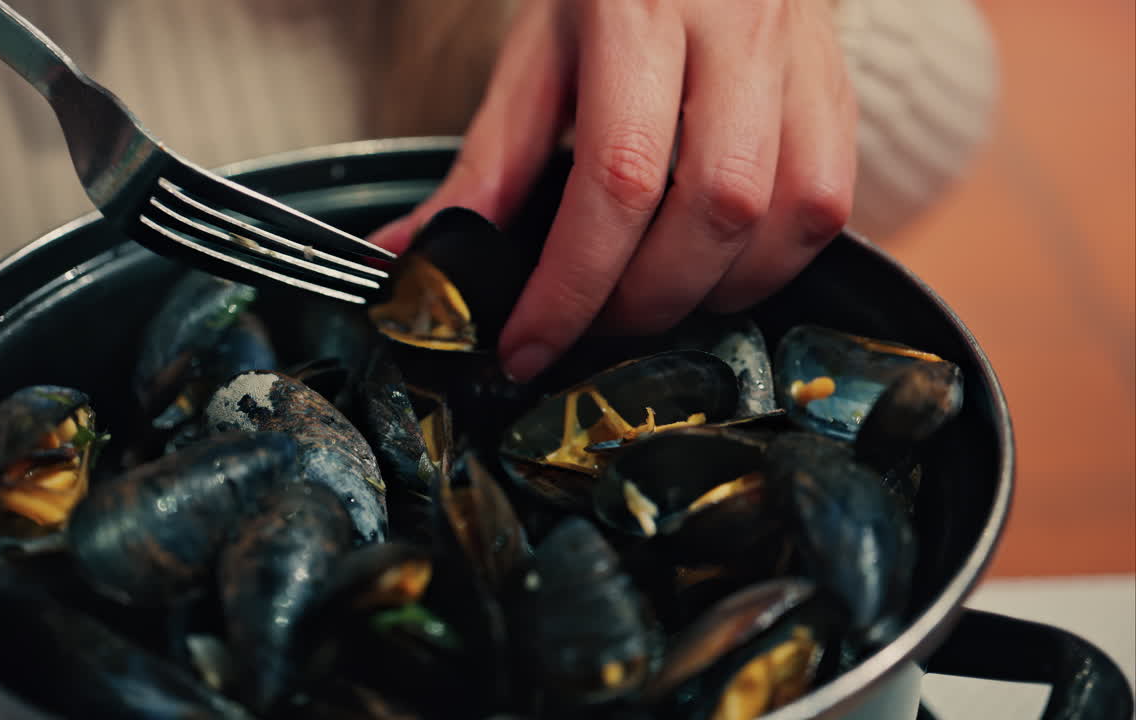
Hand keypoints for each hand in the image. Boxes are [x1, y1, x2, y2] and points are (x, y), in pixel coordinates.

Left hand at [367, 0, 856, 382]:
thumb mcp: (538, 49)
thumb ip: (491, 159)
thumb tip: (420, 255)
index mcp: (642, 11)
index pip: (618, 178)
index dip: (572, 286)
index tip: (528, 344)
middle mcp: (738, 31)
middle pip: (715, 210)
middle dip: (643, 301)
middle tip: (588, 325)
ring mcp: (802, 58)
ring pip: (789, 216)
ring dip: (713, 291)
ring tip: (649, 299)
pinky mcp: (837, 88)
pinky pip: (830, 204)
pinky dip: (770, 263)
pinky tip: (716, 267)